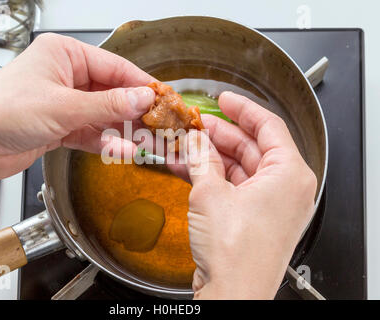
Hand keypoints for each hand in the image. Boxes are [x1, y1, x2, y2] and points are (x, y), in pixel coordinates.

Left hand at [0, 33, 154, 179]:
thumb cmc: (3, 110)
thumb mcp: (64, 105)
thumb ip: (107, 105)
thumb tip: (142, 98)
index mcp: (64, 55)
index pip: (114, 67)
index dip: (140, 84)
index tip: (161, 98)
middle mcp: (66, 77)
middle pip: (111, 93)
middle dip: (133, 112)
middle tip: (156, 125)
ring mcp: (64, 103)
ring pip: (103, 116)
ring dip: (121, 131)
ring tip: (143, 142)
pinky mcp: (61, 127)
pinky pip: (91, 133)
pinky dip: (105, 143)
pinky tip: (121, 150)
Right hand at [172, 91, 316, 299]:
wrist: (232, 294)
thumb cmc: (235, 252)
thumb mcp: (210, 193)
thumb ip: (201, 159)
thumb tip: (193, 141)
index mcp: (289, 174)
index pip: (269, 126)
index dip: (243, 109)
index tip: (224, 99)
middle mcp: (286, 188)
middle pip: (252, 147)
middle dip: (220, 134)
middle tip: (195, 124)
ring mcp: (270, 204)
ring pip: (240, 167)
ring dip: (211, 156)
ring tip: (185, 144)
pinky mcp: (254, 218)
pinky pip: (234, 187)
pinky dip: (212, 177)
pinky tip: (188, 167)